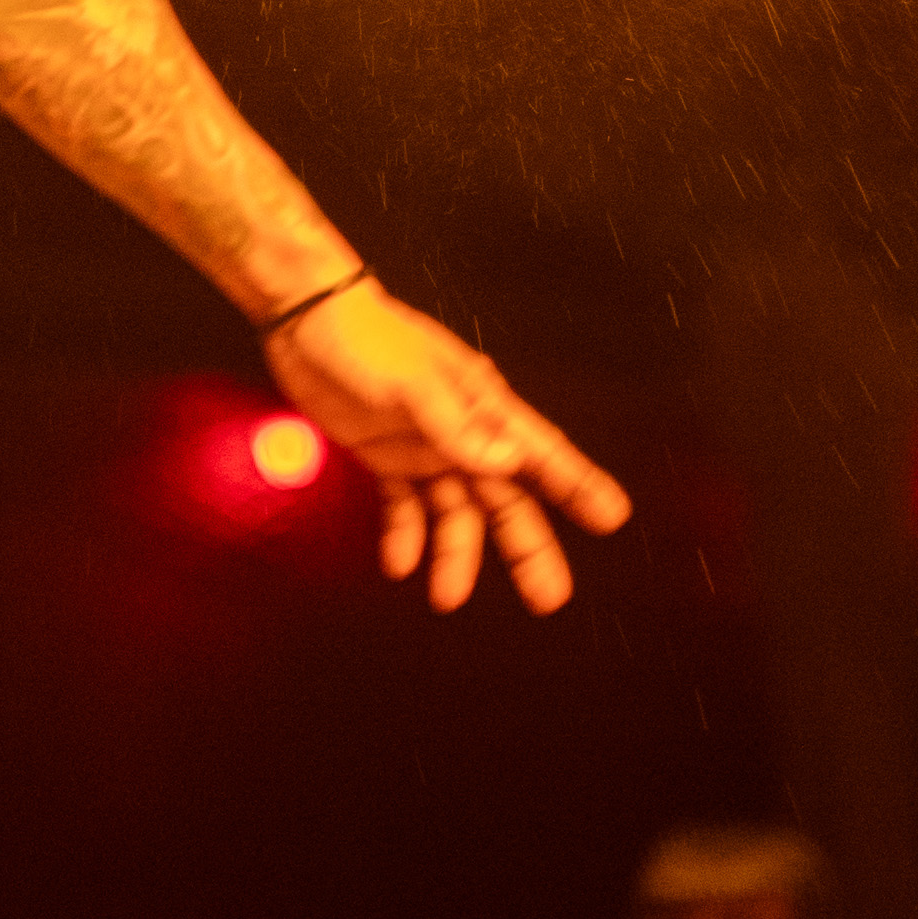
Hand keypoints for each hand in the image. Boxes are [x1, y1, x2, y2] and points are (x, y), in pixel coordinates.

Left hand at [267, 282, 634, 612]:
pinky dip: (405, 535)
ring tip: (446, 597)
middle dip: (526, 547)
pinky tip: (400, 563)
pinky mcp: (384, 457)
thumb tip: (511, 461)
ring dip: (455, 554)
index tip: (613, 517)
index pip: (540, 452)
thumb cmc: (367, 338)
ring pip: (455, 512)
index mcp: (482, 406)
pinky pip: (404, 507)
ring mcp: (423, 449)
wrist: (304, 319)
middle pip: (504, 499)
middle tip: (548, 599)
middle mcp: (461, 434)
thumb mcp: (414, 381)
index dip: (578, 484)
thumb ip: (458, 425)